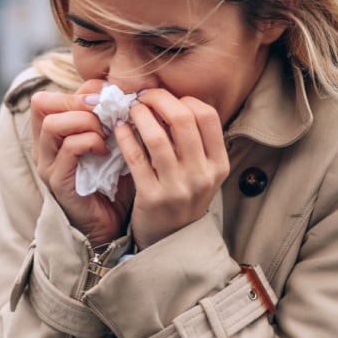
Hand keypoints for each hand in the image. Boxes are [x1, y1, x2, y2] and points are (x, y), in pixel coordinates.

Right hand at [30, 79, 133, 244]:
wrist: (109, 226)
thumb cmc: (111, 183)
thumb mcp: (111, 145)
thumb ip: (110, 120)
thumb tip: (126, 94)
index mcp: (52, 135)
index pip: (52, 95)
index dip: (82, 90)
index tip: (110, 98)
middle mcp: (43, 147)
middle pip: (42, 103)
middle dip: (79, 100)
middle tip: (106, 112)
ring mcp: (47, 164)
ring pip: (53, 124)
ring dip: (85, 121)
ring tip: (106, 133)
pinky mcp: (58, 181)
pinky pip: (69, 148)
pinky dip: (91, 142)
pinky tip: (106, 152)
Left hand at [113, 89, 229, 248]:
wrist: (171, 241)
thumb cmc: (183, 197)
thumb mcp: (202, 172)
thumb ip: (194, 141)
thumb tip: (170, 100)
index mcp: (218, 165)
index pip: (208, 116)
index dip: (185, 99)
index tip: (167, 99)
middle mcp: (202, 175)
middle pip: (183, 119)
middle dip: (159, 99)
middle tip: (144, 96)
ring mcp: (178, 188)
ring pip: (157, 137)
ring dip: (140, 115)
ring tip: (131, 109)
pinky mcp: (152, 197)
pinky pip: (136, 158)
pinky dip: (125, 137)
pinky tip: (119, 128)